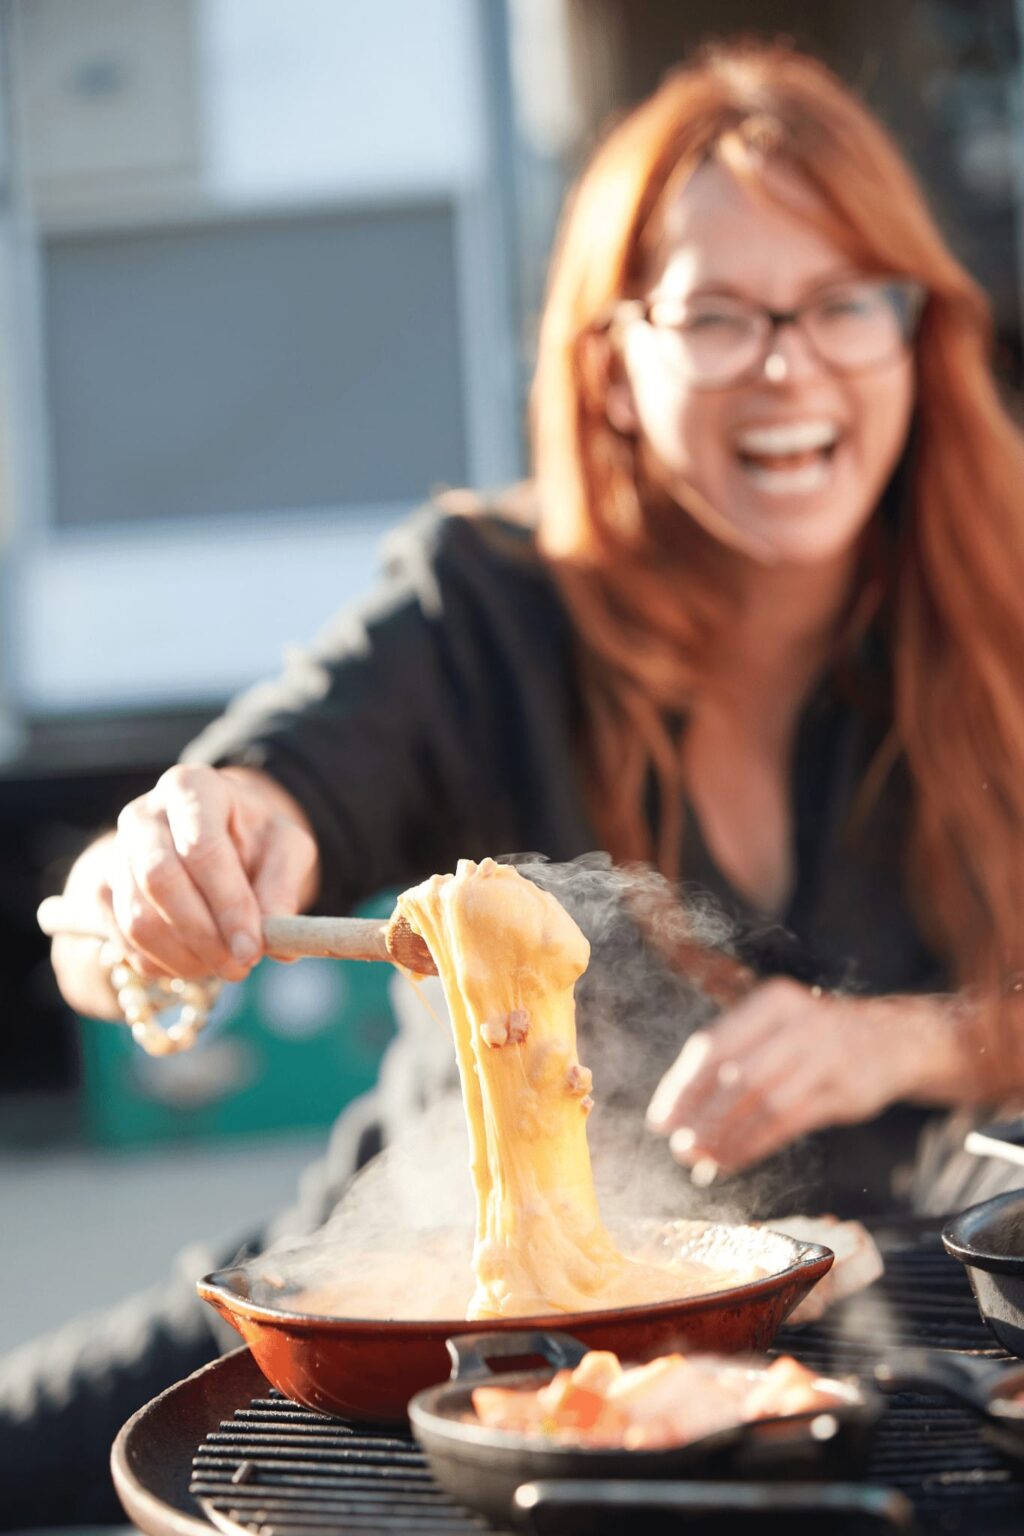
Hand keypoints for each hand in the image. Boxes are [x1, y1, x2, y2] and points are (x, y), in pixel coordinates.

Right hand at [101, 764, 318, 982]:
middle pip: (160, 880)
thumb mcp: (286, 849)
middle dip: (202, 935)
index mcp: (192, 787)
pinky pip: (122, 939)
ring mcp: (115, 852)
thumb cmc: (254, 839)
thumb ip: (283, 888)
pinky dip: (160, 964)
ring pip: (137, 918)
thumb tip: (279, 943)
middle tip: (239, 965)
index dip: (228, 904)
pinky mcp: (101, 890)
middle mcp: (143, 814)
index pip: (201, 847)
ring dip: (183, 957)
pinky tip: (195, 964)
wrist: (220, 839)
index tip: (252, 948)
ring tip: (224, 966)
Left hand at [644, 978, 962, 1175]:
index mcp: (773, 1002)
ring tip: (702, 1159)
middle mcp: (800, 1023)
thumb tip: (678, 1111)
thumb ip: (735, 1057)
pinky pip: (788, 1122)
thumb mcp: (779, 1025)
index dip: (682, 1087)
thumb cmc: (817, 1037)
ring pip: (762, 1102)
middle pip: (736, 1076)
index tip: (661, 1121)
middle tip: (679, 1147)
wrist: (895, 1039)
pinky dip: (754, 1145)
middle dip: (702, 1117)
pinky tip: (733, 1160)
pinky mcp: (845, 1090)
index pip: (714, 1045)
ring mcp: (826, 1056)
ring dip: (726, 1136)